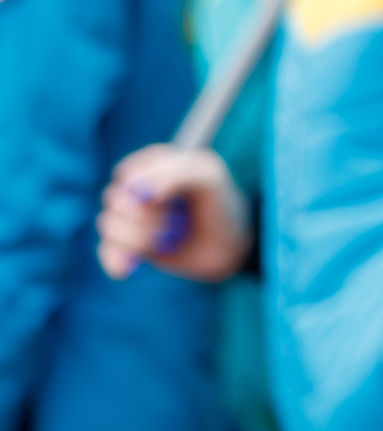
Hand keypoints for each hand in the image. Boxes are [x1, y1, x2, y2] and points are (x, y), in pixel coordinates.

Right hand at [97, 145, 250, 281]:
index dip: (147, 191)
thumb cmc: (221, 204)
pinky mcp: (126, 243)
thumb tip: (137, 188)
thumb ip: (177, 173)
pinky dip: (117, 259)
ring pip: (108, 224)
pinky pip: (105, 250)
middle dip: (146, 218)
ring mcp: (130, 215)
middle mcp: (137, 186)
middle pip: (115, 199)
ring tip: (172, 239)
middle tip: (179, 224)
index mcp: (156, 161)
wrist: (228, 246)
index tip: (172, 200)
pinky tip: (129, 269)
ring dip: (140, 238)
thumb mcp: (210, 178)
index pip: (130, 173)